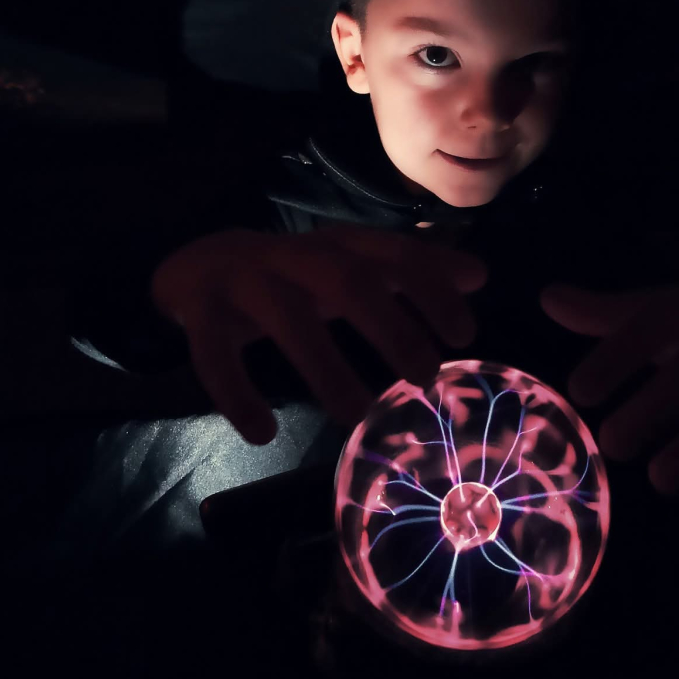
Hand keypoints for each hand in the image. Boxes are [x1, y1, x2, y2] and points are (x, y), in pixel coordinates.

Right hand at [151, 224, 487, 444]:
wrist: (198, 263)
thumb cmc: (294, 274)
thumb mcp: (353, 267)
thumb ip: (411, 271)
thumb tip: (479, 273)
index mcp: (336, 246)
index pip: (391, 254)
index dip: (429, 287)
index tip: (465, 334)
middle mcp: (294, 254)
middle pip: (345, 277)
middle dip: (389, 323)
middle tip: (425, 374)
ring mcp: (245, 278)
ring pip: (285, 315)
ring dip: (323, 363)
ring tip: (354, 413)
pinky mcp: (200, 309)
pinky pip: (215, 351)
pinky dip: (237, 391)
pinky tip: (261, 432)